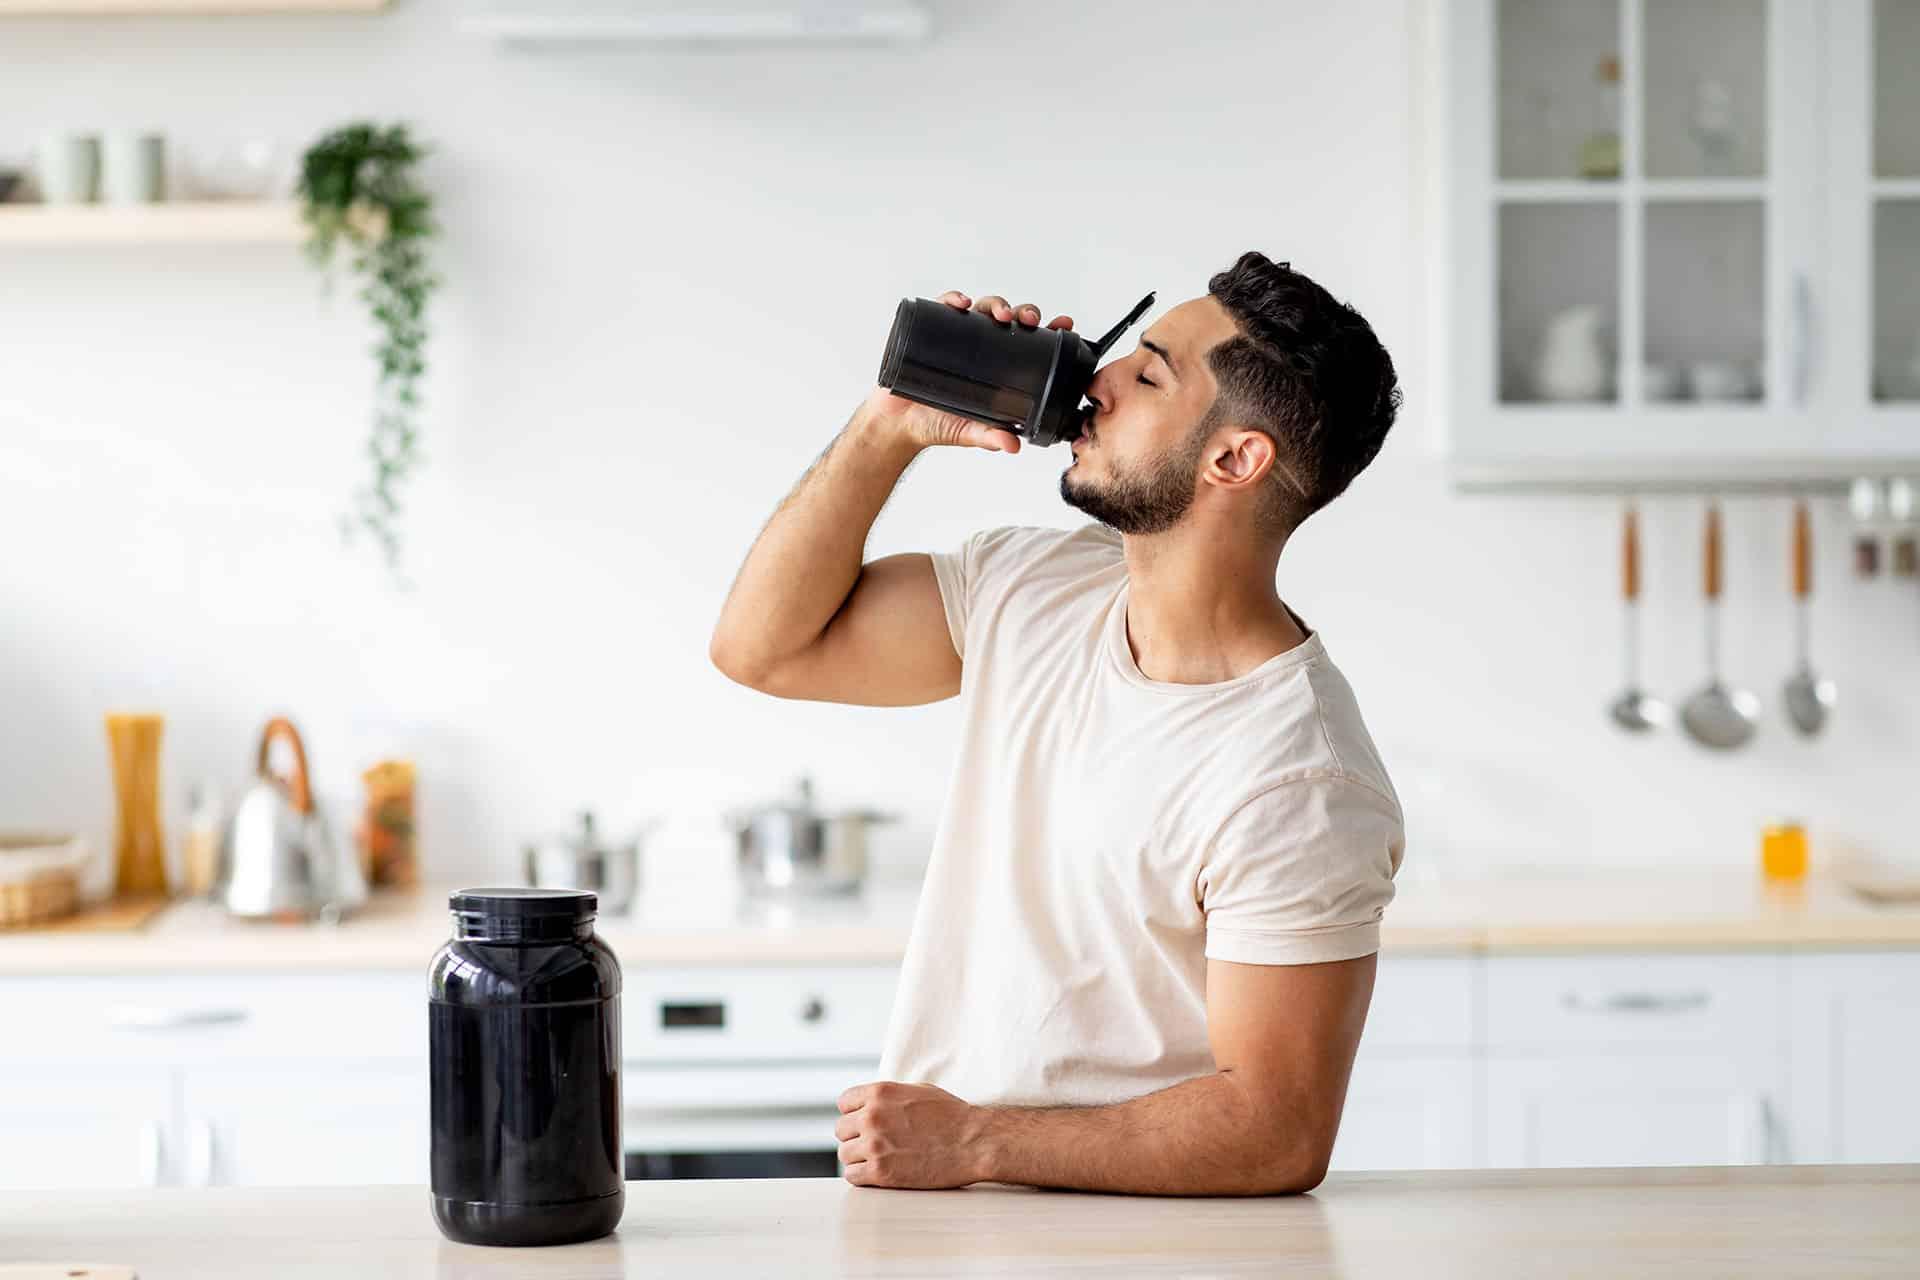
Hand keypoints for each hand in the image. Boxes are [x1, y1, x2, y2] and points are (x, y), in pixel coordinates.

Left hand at [835, 1080, 988, 1188]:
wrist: (973, 1142)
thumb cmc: (953, 1116)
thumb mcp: (917, 1091)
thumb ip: (889, 1097)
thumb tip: (871, 1104)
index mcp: (880, 1093)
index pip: (844, 1103)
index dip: (855, 1113)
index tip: (864, 1123)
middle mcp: (872, 1116)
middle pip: (841, 1130)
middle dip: (856, 1137)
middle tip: (875, 1144)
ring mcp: (875, 1144)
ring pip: (845, 1154)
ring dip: (859, 1158)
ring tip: (879, 1160)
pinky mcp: (881, 1172)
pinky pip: (852, 1176)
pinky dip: (862, 1176)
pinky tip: (879, 1173)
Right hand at [864, 291, 1075, 453]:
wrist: (898, 424)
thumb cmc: (937, 423)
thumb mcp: (969, 431)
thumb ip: (990, 436)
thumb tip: (1013, 446)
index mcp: (997, 365)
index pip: (1028, 342)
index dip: (1048, 331)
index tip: (1064, 324)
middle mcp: (980, 346)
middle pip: (1009, 319)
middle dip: (1023, 313)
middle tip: (1030, 320)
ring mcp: (955, 335)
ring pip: (982, 307)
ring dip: (995, 304)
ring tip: (1000, 314)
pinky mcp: (929, 329)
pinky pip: (943, 306)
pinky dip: (952, 299)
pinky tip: (961, 303)